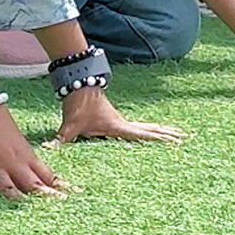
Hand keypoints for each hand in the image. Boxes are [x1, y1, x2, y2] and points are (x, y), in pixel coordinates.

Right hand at [0, 102, 66, 200]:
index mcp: (25, 158)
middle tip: (56, 208)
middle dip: (44, 198)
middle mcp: (11, 166)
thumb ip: (30, 163)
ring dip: (15, 201)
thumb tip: (47, 181)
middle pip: (32, 186)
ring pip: (6, 190)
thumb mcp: (21, 144)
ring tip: (23, 214)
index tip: (71, 198)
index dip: (58, 189)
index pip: (46, 177)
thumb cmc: (0, 124)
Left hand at [50, 87, 185, 144]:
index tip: (176, 142)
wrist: (79, 84)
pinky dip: (151, 129)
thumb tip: (47, 149)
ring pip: (147, 126)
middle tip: (187, 138)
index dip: (159, 139)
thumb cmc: (78, 104)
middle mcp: (124, 123)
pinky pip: (139, 126)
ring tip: (180, 135)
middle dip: (168, 134)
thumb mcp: (70, 124)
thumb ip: (61, 139)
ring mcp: (122, 121)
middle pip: (151, 129)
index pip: (142, 135)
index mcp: (118, 127)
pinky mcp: (117, 119)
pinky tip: (156, 133)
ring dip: (163, 130)